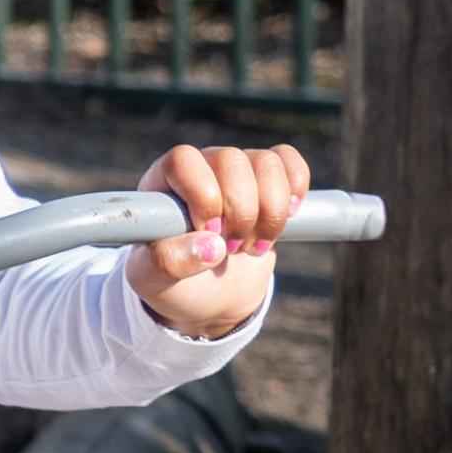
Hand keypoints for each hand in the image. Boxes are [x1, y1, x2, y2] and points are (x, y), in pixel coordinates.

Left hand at [134, 140, 309, 339]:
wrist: (209, 292)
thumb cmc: (174, 281)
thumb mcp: (155, 281)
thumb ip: (168, 263)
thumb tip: (210, 246)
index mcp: (161, 182)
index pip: (184, 161)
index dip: (204, 196)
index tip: (210, 233)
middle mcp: (199, 167)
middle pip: (231, 161)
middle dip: (241, 213)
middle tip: (232, 250)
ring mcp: (235, 170)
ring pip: (266, 163)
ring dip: (270, 212)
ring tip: (254, 245)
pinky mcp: (267, 179)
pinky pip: (289, 161)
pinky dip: (296, 189)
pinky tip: (288, 219)